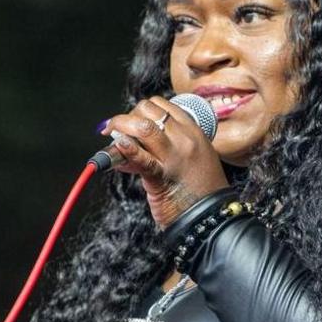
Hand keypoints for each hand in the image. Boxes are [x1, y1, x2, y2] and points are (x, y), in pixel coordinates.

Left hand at [103, 96, 228, 228]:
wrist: (209, 216)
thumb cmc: (200, 189)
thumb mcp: (194, 157)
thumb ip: (169, 145)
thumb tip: (135, 141)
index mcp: (193, 132)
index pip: (162, 105)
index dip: (141, 109)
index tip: (132, 119)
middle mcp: (184, 140)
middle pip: (148, 110)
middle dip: (128, 115)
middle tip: (118, 129)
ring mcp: (174, 157)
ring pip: (143, 126)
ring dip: (120, 126)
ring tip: (112, 134)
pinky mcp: (161, 176)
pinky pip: (141, 158)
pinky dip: (127, 149)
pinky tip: (119, 145)